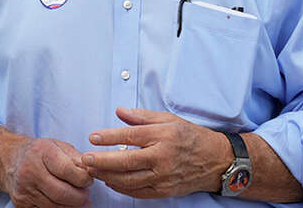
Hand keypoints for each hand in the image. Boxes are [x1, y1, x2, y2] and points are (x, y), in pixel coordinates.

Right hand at [0, 138, 92, 207]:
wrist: (9, 160)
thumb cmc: (38, 152)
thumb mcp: (58, 146)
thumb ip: (76, 158)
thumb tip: (93, 171)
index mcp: (41, 152)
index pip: (68, 170)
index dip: (84, 179)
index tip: (88, 179)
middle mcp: (30, 171)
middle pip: (62, 193)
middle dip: (80, 197)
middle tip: (86, 193)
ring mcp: (24, 189)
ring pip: (56, 206)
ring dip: (72, 205)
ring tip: (77, 198)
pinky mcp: (21, 203)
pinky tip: (63, 202)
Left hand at [82, 107, 229, 198]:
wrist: (217, 161)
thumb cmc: (191, 137)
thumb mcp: (168, 119)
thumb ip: (141, 116)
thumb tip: (119, 111)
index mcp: (163, 136)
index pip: (130, 136)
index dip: (109, 137)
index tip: (93, 137)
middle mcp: (163, 157)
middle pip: (127, 161)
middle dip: (102, 161)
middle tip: (85, 159)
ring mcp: (164, 176)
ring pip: (130, 179)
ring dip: (108, 176)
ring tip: (93, 170)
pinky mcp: (165, 190)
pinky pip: (139, 192)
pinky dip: (122, 188)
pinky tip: (110, 181)